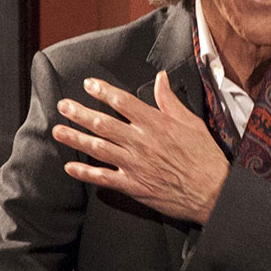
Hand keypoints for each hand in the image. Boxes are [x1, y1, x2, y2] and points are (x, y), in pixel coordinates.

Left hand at [52, 70, 228, 223]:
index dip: (102, 91)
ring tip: (58, 132)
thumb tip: (161, 78)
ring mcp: (135, 165)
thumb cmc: (205, 158)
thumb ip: (170, 101)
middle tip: (63, 106)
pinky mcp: (134, 186)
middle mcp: (141, 142)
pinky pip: (104, 179)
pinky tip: (71, 169)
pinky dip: (86, 174)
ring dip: (76, 139)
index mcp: (156, 123)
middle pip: (103, 123)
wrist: (212, 193)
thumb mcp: (192, 123)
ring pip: (99, 149)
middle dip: (80, 113)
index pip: (123, 102)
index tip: (88, 85)